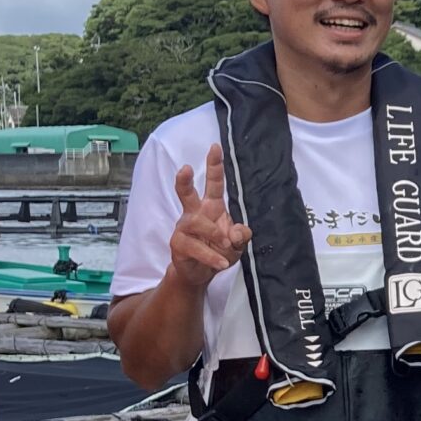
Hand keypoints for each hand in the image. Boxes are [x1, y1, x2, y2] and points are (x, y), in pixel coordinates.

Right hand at [167, 144, 252, 290]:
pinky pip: (195, 247)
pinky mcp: (178, 244)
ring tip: (226, 245)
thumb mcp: (238, 244)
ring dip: (214, 233)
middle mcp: (195, 213)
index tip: (215, 147)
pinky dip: (211, 256)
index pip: (214, 183)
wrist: (201, 273)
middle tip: (185, 168)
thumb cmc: (219, 250)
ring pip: (196, 223)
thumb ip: (241, 236)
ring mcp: (184, 228)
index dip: (215, 165)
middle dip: (185, 180)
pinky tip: (222, 262)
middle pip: (187, 193)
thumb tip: (238, 232)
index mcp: (211, 206)